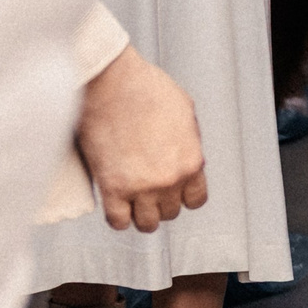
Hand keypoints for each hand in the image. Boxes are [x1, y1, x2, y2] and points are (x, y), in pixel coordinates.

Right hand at [77, 46, 208, 231]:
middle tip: (149, 190)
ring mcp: (141, 187)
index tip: (174, 191)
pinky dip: (118, 217)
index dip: (184, 196)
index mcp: (191, 161)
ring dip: (140, 214)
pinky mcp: (112, 188)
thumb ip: (188, 142)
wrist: (114, 84)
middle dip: (161, 202)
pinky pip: (118, 221)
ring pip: (146, 223)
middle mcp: (169, 179)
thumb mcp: (185, 112)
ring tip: (133, 202)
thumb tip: (184, 155)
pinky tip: (117, 204)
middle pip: (170, 212)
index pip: (196, 199)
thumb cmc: (147, 89)